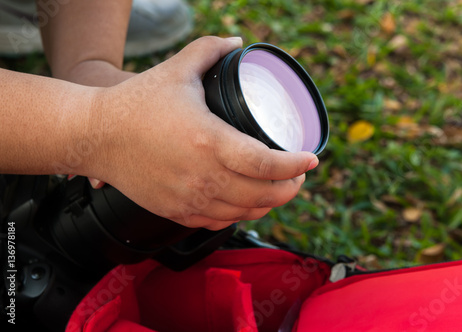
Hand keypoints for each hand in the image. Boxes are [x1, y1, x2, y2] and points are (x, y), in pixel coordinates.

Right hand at [81, 36, 318, 230]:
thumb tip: (235, 43)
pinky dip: (240, 214)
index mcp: (209, 142)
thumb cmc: (135, 105)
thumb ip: (209, 51)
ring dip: (269, 203)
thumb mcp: (177, 71)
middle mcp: (203, 177)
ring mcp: (190, 199)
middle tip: (298, 175)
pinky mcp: (177, 212)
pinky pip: (220, 222)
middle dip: (290, 188)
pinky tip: (245, 203)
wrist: (96, 136)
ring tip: (277, 189)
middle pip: (264, 196)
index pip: (267, 164)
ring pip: (245, 213)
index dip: (296, 165)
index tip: (311, 159)